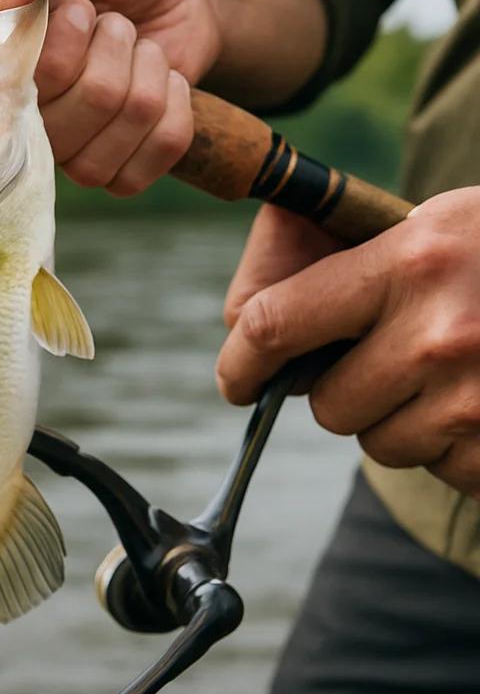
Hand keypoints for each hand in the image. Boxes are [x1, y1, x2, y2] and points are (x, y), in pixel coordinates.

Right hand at [0, 0, 325, 195]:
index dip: (23, 49)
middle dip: (102, 48)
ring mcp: (53, 143)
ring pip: (91, 156)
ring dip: (138, 79)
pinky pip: (135, 172)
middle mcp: (1, 103)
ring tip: (133, 40)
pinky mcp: (105, 166)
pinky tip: (160, 78)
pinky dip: (169, 114)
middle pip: (45, 117)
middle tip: (105, 12)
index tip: (68, 2)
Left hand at [217, 191, 479, 498]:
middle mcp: (440, 334)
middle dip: (339, 389)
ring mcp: (478, 400)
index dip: (240, 361)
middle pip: (327, 404)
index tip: (237, 379)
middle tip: (383, 359)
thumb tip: (247, 324)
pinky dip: (452, 445)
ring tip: (452, 371)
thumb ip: (347, 266)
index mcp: (410, 263)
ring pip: (381, 443)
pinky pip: (441, 468)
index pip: (273, 323)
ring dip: (399, 418)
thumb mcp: (435, 225)